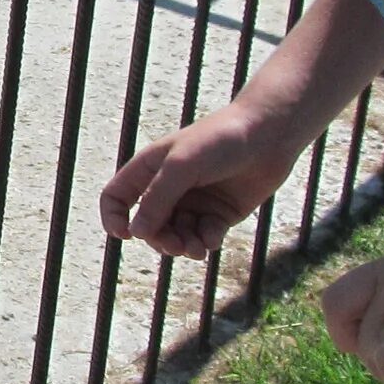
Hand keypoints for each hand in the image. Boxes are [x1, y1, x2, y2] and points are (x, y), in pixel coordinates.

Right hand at [100, 101, 303, 259]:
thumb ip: (156, 200)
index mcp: (150, 168)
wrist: (269, 135)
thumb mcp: (181, 167)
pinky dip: (205, 241)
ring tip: (197, 248)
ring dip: (183, 246)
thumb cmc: (220, 141)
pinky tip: (214, 237)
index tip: (125, 235)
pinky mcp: (219, 214)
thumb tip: (135, 233)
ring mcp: (194, 202)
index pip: (116, 198)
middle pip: (148, 225)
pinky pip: (203, 237)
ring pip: (176, 235)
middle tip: (176, 245)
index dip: (114, 218)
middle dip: (159, 239)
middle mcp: (169, 187)